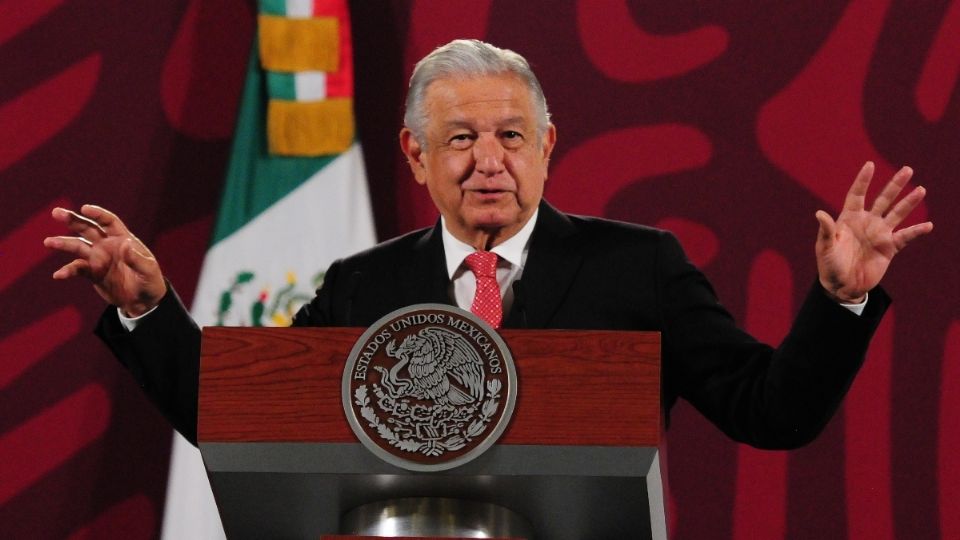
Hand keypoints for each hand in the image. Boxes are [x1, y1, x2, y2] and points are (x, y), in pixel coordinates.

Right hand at [43, 205, 166, 315]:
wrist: (142, 301)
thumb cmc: (149, 281)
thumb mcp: (148, 270)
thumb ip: (136, 258)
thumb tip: (125, 244)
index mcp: (123, 239)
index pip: (109, 222)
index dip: (97, 214)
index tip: (84, 209)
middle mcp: (107, 245)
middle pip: (88, 229)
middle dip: (73, 220)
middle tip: (56, 213)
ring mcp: (98, 258)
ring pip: (77, 246)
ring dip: (63, 243)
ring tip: (49, 242)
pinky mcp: (92, 273)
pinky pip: (77, 269)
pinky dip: (68, 271)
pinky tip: (59, 275)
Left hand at [815, 162, 932, 302]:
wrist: (842, 286)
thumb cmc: (829, 265)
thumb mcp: (825, 248)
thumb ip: (826, 231)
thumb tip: (819, 213)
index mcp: (849, 218)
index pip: (857, 195)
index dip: (863, 181)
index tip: (870, 165)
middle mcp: (866, 222)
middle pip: (883, 199)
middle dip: (895, 185)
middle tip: (907, 169)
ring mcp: (879, 234)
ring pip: (897, 213)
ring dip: (909, 203)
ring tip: (921, 190)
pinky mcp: (889, 248)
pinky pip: (905, 237)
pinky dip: (916, 231)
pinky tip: (928, 225)